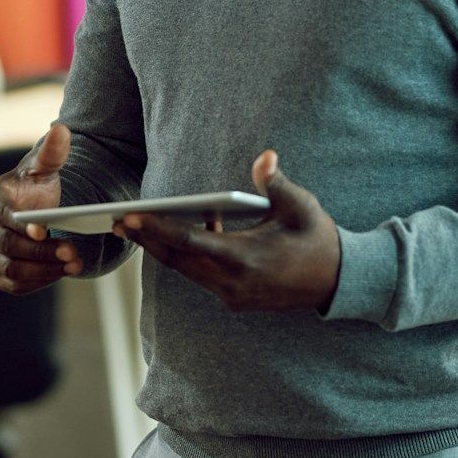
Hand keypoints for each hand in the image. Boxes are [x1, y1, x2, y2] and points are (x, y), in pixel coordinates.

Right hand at [0, 122, 83, 294]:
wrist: (29, 213)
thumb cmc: (33, 190)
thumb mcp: (42, 170)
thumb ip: (51, 153)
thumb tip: (61, 129)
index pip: (2, 217)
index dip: (23, 225)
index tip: (45, 229)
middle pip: (7, 246)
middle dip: (41, 251)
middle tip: (72, 251)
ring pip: (11, 270)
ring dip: (44, 270)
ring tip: (74, 265)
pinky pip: (13, 285)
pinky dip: (39, 282)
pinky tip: (62, 273)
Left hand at [116, 150, 340, 313]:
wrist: (339, 283)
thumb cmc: (318, 239)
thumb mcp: (301, 206)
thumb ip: (277, 183)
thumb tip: (264, 158)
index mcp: (245, 259)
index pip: (189, 243)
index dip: (156, 230)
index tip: (129, 218)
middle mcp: (233, 283)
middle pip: (178, 261)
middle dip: (148, 241)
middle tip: (119, 220)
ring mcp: (233, 295)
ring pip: (186, 270)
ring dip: (163, 250)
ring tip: (137, 227)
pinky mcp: (235, 299)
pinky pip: (201, 276)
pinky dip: (188, 256)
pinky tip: (182, 232)